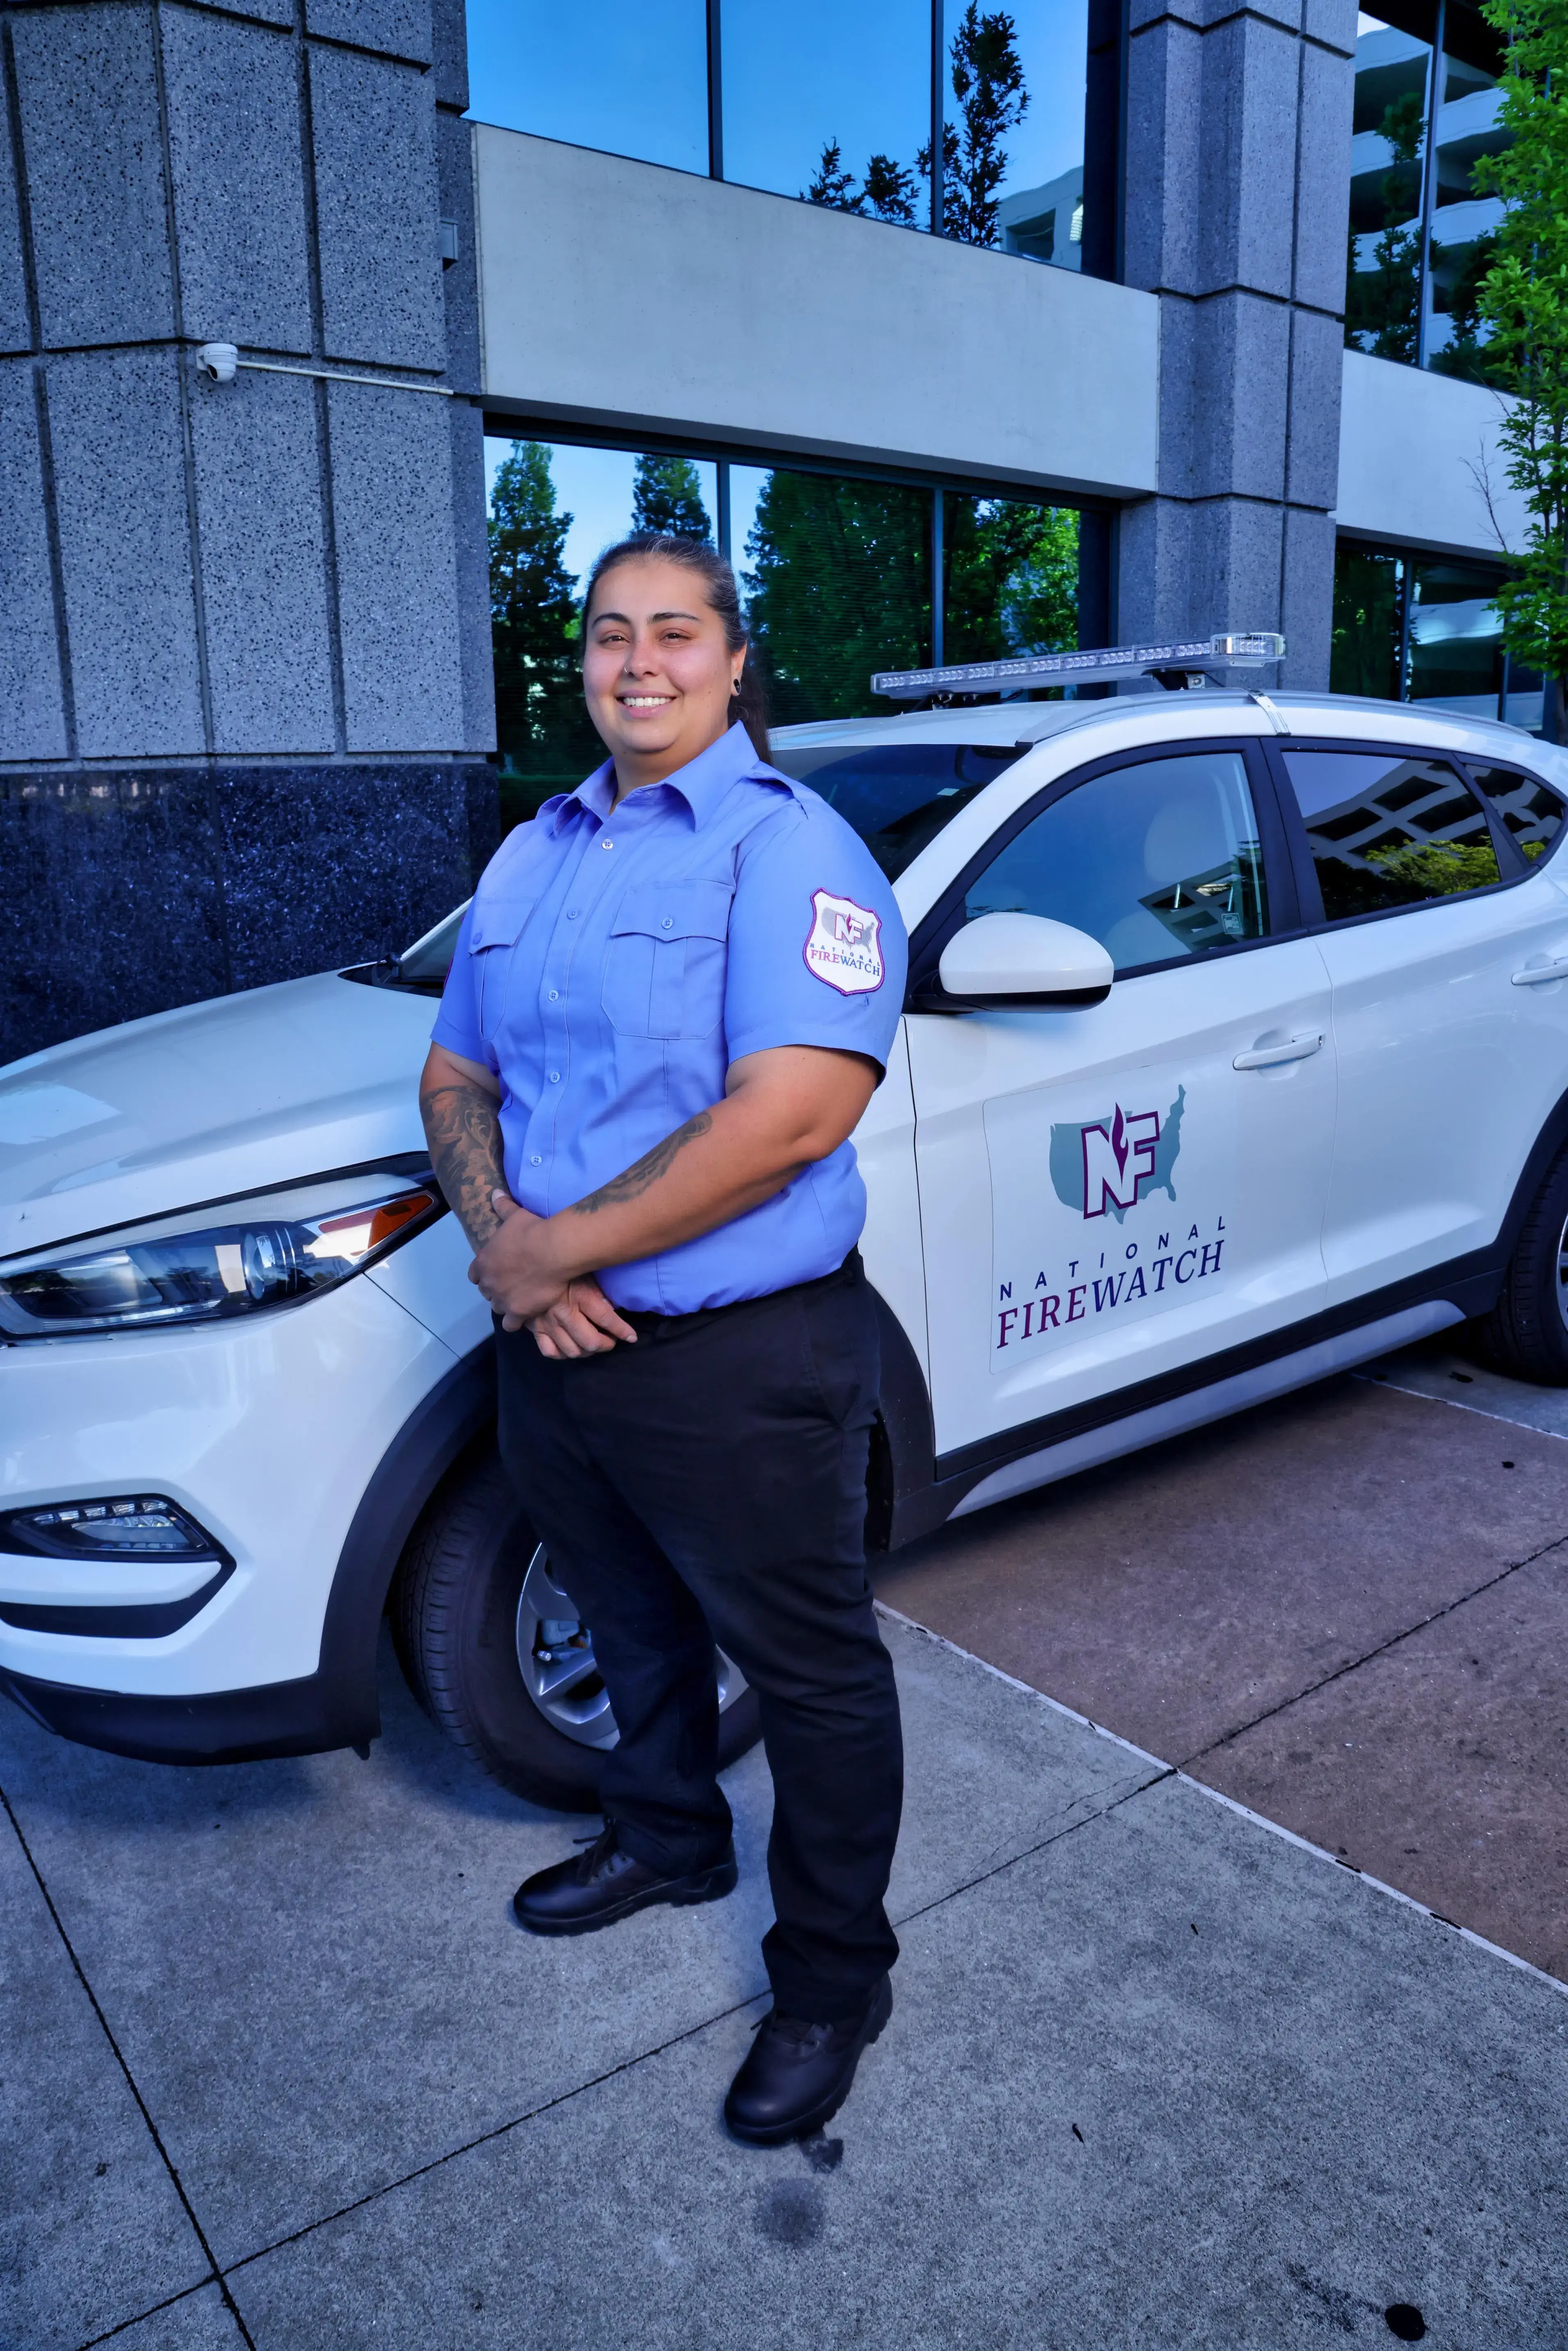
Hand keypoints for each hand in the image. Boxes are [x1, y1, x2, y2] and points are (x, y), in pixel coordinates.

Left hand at [469, 1191, 635, 1354]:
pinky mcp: (518, 1312)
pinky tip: (525, 1316)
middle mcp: (488, 1283)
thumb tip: (495, 1193)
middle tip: (512, 1285)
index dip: (485, 1274)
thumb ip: (503, 1207)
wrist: (552, 1250)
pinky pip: (511, 1324)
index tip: (497, 1271)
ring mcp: (502, 1299)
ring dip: (506, 1305)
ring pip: (497, 1308)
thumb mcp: (515, 1215)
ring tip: (520, 1300)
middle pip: (486, 1292)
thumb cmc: (532, 1231)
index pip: (475, 1275)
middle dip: (496, 1290)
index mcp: (483, 1262)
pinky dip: (516, 1321)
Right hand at [528, 1276, 637, 1358]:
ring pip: (572, 1350)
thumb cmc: (561, 1266)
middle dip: (606, 1344)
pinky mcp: (535, 1328)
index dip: (622, 1330)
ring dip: (587, 1352)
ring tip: (593, 1345)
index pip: (606, 1318)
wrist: (527, 1264)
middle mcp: (564, 1313)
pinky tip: (570, 1348)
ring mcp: (548, 1323)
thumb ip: (597, 1289)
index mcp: (580, 1296)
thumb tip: (612, 1306)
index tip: (631, 1337)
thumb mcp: (583, 1271)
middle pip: (590, 1341)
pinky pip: (550, 1351)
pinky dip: (562, 1354)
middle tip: (611, 1341)